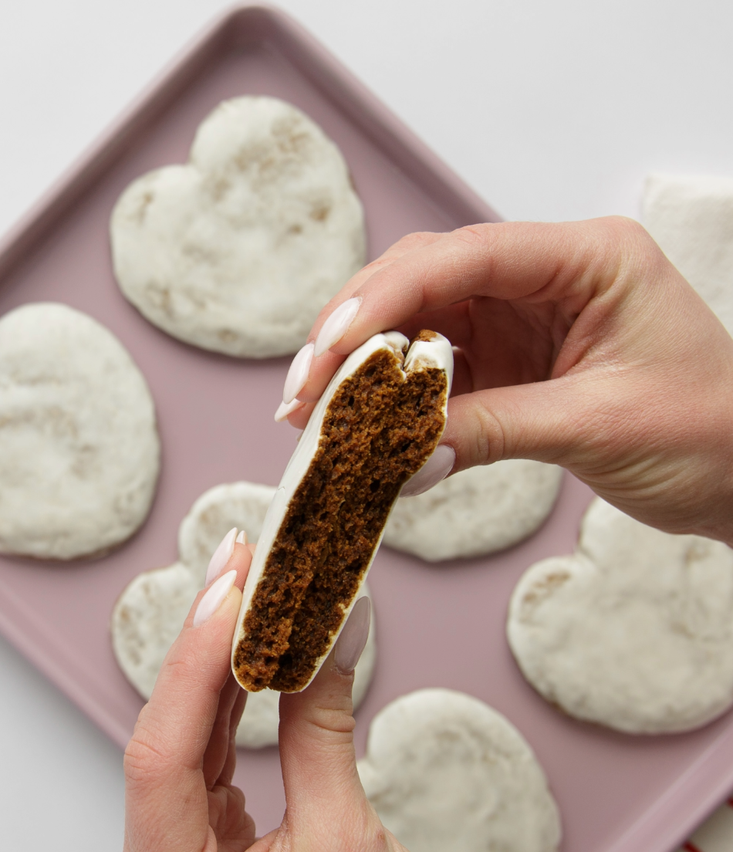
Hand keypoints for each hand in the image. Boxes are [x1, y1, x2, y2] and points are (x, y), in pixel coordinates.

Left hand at [115, 537, 490, 851]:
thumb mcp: (351, 840)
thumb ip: (321, 729)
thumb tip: (324, 625)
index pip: (159, 763)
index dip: (194, 668)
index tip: (230, 594)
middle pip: (161, 748)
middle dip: (204, 653)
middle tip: (239, 564)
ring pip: (179, 748)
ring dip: (216, 669)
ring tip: (250, 586)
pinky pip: (200, 766)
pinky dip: (228, 708)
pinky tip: (250, 647)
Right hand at [272, 218, 732, 541]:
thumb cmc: (713, 436)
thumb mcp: (597, 427)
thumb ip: (490, 429)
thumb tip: (391, 452)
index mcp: (590, 258)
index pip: (462, 256)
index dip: (382, 299)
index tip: (327, 351)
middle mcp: (550, 273)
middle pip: (423, 277)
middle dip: (355, 332)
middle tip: (304, 394)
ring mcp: (526, 314)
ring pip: (416, 319)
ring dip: (362, 366)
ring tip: (315, 415)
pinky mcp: (511, 357)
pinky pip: (432, 366)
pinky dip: (391, 397)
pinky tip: (359, 425)